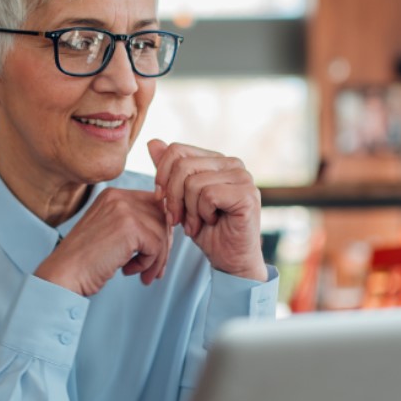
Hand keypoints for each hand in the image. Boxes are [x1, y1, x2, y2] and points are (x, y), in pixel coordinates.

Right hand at [34, 188, 172, 295]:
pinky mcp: (130, 227)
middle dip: (163, 246)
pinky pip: (157, 245)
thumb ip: (134, 225)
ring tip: (142, 274)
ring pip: (162, 232)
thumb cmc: (85, 261)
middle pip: (162, 217)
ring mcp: (124, 209)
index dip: (159, 231)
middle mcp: (119, 196)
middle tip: (154, 269)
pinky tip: (129, 271)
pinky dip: (148, 264)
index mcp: (113, 195)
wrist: (64, 274)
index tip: (153, 253)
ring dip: (157, 259)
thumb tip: (170, 230)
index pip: (154, 205)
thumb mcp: (109, 232)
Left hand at [148, 139, 266, 281]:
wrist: (229, 259)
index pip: (177, 150)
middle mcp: (232, 163)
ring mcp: (242, 177)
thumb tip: (153, 142)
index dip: (162, 176)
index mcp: (216, 160)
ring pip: (193, 182)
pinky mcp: (247, 194)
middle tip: (177, 219)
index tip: (161, 200)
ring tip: (196, 224)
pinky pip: (208, 195)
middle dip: (173, 197)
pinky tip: (212, 222)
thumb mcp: (180, 199)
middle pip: (182, 166)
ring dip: (188, 210)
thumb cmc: (206, 230)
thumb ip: (169, 171)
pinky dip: (203, 214)